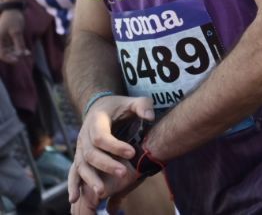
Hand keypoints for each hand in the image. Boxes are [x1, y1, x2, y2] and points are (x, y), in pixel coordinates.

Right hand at [0, 9, 27, 61]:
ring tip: (27, 53)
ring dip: (17, 52)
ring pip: (9, 50)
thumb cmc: (13, 19)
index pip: (1, 53)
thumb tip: (21, 54)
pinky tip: (28, 52)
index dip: (8, 58)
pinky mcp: (8, 38)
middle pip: (4, 53)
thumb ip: (18, 43)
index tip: (18, 60)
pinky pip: (13, 46)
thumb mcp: (17, 31)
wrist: (13, 10)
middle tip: (22, 58)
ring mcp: (3, 40)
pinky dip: (19, 48)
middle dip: (13, 56)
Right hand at [69, 95, 152, 209]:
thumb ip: (143, 106)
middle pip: (91, 154)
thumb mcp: (132, 101)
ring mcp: (80, 147)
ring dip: (91, 179)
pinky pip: (74, 171)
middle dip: (107, 165)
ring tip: (102, 193)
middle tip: (123, 173)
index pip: (101, 137)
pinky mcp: (79, 157)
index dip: (115, 146)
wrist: (99, 108)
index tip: (132, 152)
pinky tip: (74, 198)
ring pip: (81, 166)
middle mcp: (84, 136)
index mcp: (96, 121)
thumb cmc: (119, 107)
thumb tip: (150, 117)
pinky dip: (73, 185)